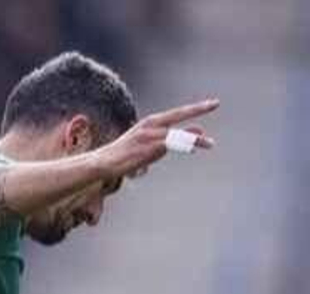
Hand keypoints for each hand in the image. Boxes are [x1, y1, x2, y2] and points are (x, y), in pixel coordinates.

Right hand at [92, 98, 218, 179]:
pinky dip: (183, 146)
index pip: (177, 113)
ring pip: (178, 135)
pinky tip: (194, 148)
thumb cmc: (127, 155)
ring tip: (211, 144)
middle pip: (179, 114)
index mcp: (151, 122)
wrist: (104, 163)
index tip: (213, 103)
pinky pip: (171, 145)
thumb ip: (174, 140)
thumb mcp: (151, 145)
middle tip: (215, 103)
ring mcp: (150, 135)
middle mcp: (151, 125)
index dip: (195, 108)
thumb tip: (199, 134)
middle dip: (197, 109)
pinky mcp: (149, 146)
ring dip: (196, 141)